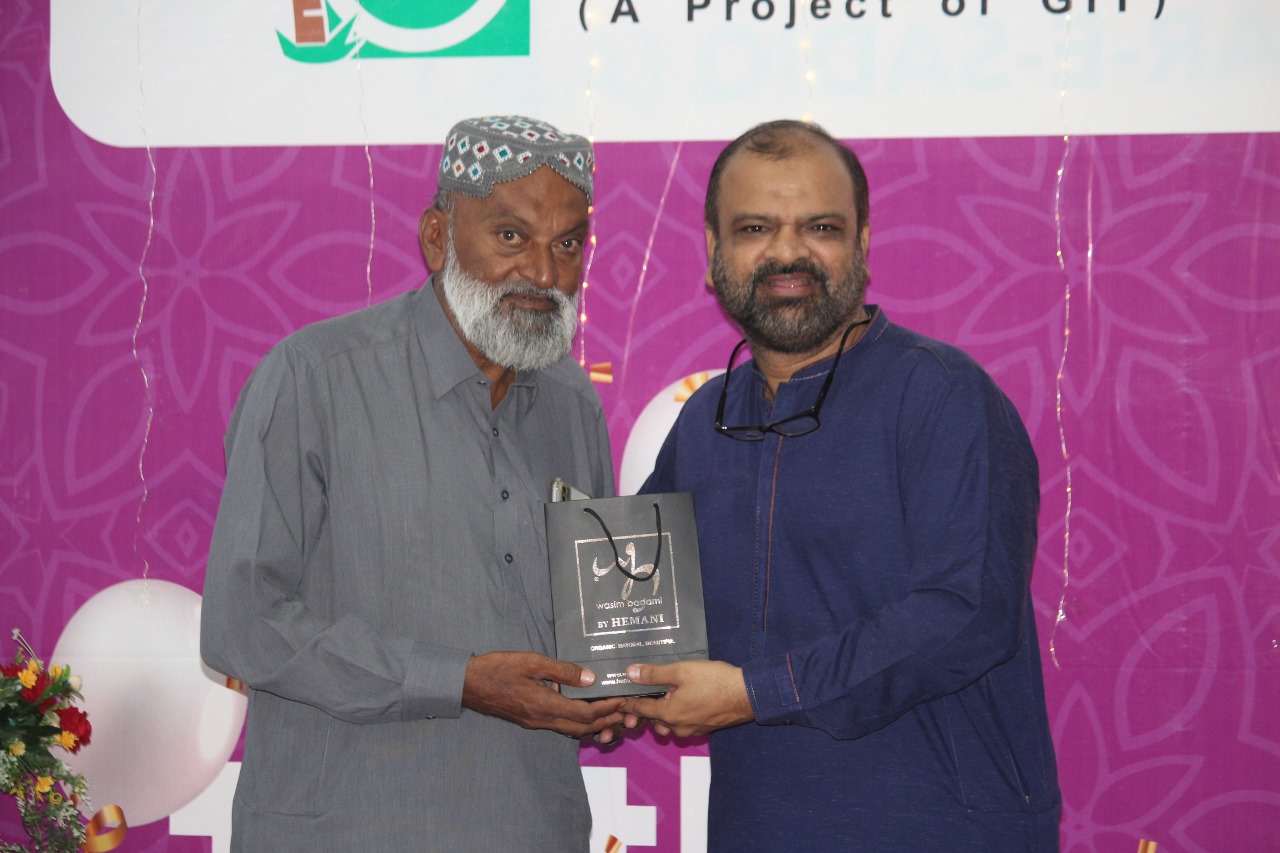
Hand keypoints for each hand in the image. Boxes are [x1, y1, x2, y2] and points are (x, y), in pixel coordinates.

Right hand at [462, 651, 625, 740]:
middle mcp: (542, 720)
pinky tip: (583, 710)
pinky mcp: (530, 720)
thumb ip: (562, 671)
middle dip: (606, 721)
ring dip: (593, 724)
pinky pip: (560, 725)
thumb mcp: (531, 662)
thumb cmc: (498, 669)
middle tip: (625, 712)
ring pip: (571, 729)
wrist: (469, 684)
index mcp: (544, 705)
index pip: (584, 714)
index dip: (606, 708)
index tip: (622, 699)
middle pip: (582, 728)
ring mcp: (535, 723)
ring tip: (611, 714)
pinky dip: (577, 722)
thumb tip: (590, 678)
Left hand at [619, 660, 753, 737]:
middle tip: (637, 693)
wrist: (747, 695)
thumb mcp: (681, 671)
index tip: (618, 696)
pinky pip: (682, 722)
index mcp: (668, 714)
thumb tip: (629, 673)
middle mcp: (677, 727)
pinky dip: (677, 713)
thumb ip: (654, 674)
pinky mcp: (704, 728)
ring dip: (661, 711)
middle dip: (643, 707)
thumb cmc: (714, 681)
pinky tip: (682, 698)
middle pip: (652, 717)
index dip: (627, 701)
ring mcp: (691, 730)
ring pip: (668, 721)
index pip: (639, 708)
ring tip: (661, 694)